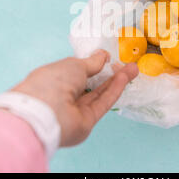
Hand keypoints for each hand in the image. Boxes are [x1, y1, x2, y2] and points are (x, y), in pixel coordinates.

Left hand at [12, 50, 138, 146]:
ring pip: (98, 94)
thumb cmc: (52, 81)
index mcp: (53, 79)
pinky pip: (102, 103)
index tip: (108, 57)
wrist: (45, 113)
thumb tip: (103, 55)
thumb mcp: (74, 64)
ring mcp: (74, 110)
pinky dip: (113, 91)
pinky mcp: (86, 122)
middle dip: (109, 72)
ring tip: (133, 68)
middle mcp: (63, 95)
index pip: (75, 72)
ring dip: (116, 80)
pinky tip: (124, 78)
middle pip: (91, 84)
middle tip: (126, 63)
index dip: (92, 65)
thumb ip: (92, 62)